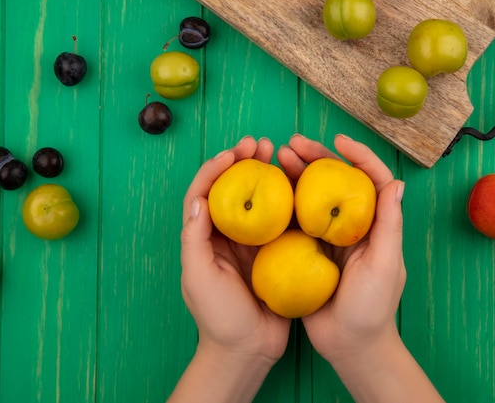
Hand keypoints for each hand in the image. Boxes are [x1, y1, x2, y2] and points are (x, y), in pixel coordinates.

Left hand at [169, 136, 290, 402]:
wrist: (248, 349)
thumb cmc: (218, 317)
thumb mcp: (198, 278)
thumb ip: (195, 239)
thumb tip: (199, 199)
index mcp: (204, 239)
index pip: (204, 194)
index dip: (216, 169)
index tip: (234, 153)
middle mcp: (227, 236)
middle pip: (233, 189)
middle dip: (243, 163)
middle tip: (260, 144)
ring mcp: (252, 244)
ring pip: (259, 200)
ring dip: (267, 175)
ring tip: (279, 153)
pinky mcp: (275, 253)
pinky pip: (282, 221)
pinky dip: (288, 201)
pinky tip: (299, 186)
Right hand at [278, 134, 442, 402]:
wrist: (350, 345)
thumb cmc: (373, 308)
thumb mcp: (385, 264)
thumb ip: (389, 224)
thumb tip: (395, 182)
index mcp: (375, 225)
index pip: (369, 179)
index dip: (357, 155)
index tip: (337, 140)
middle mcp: (352, 226)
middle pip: (334, 183)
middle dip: (316, 159)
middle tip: (292, 144)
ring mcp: (328, 239)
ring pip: (311, 197)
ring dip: (295, 175)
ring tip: (275, 158)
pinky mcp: (307, 253)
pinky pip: (294, 222)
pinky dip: (282, 204)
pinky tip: (267, 192)